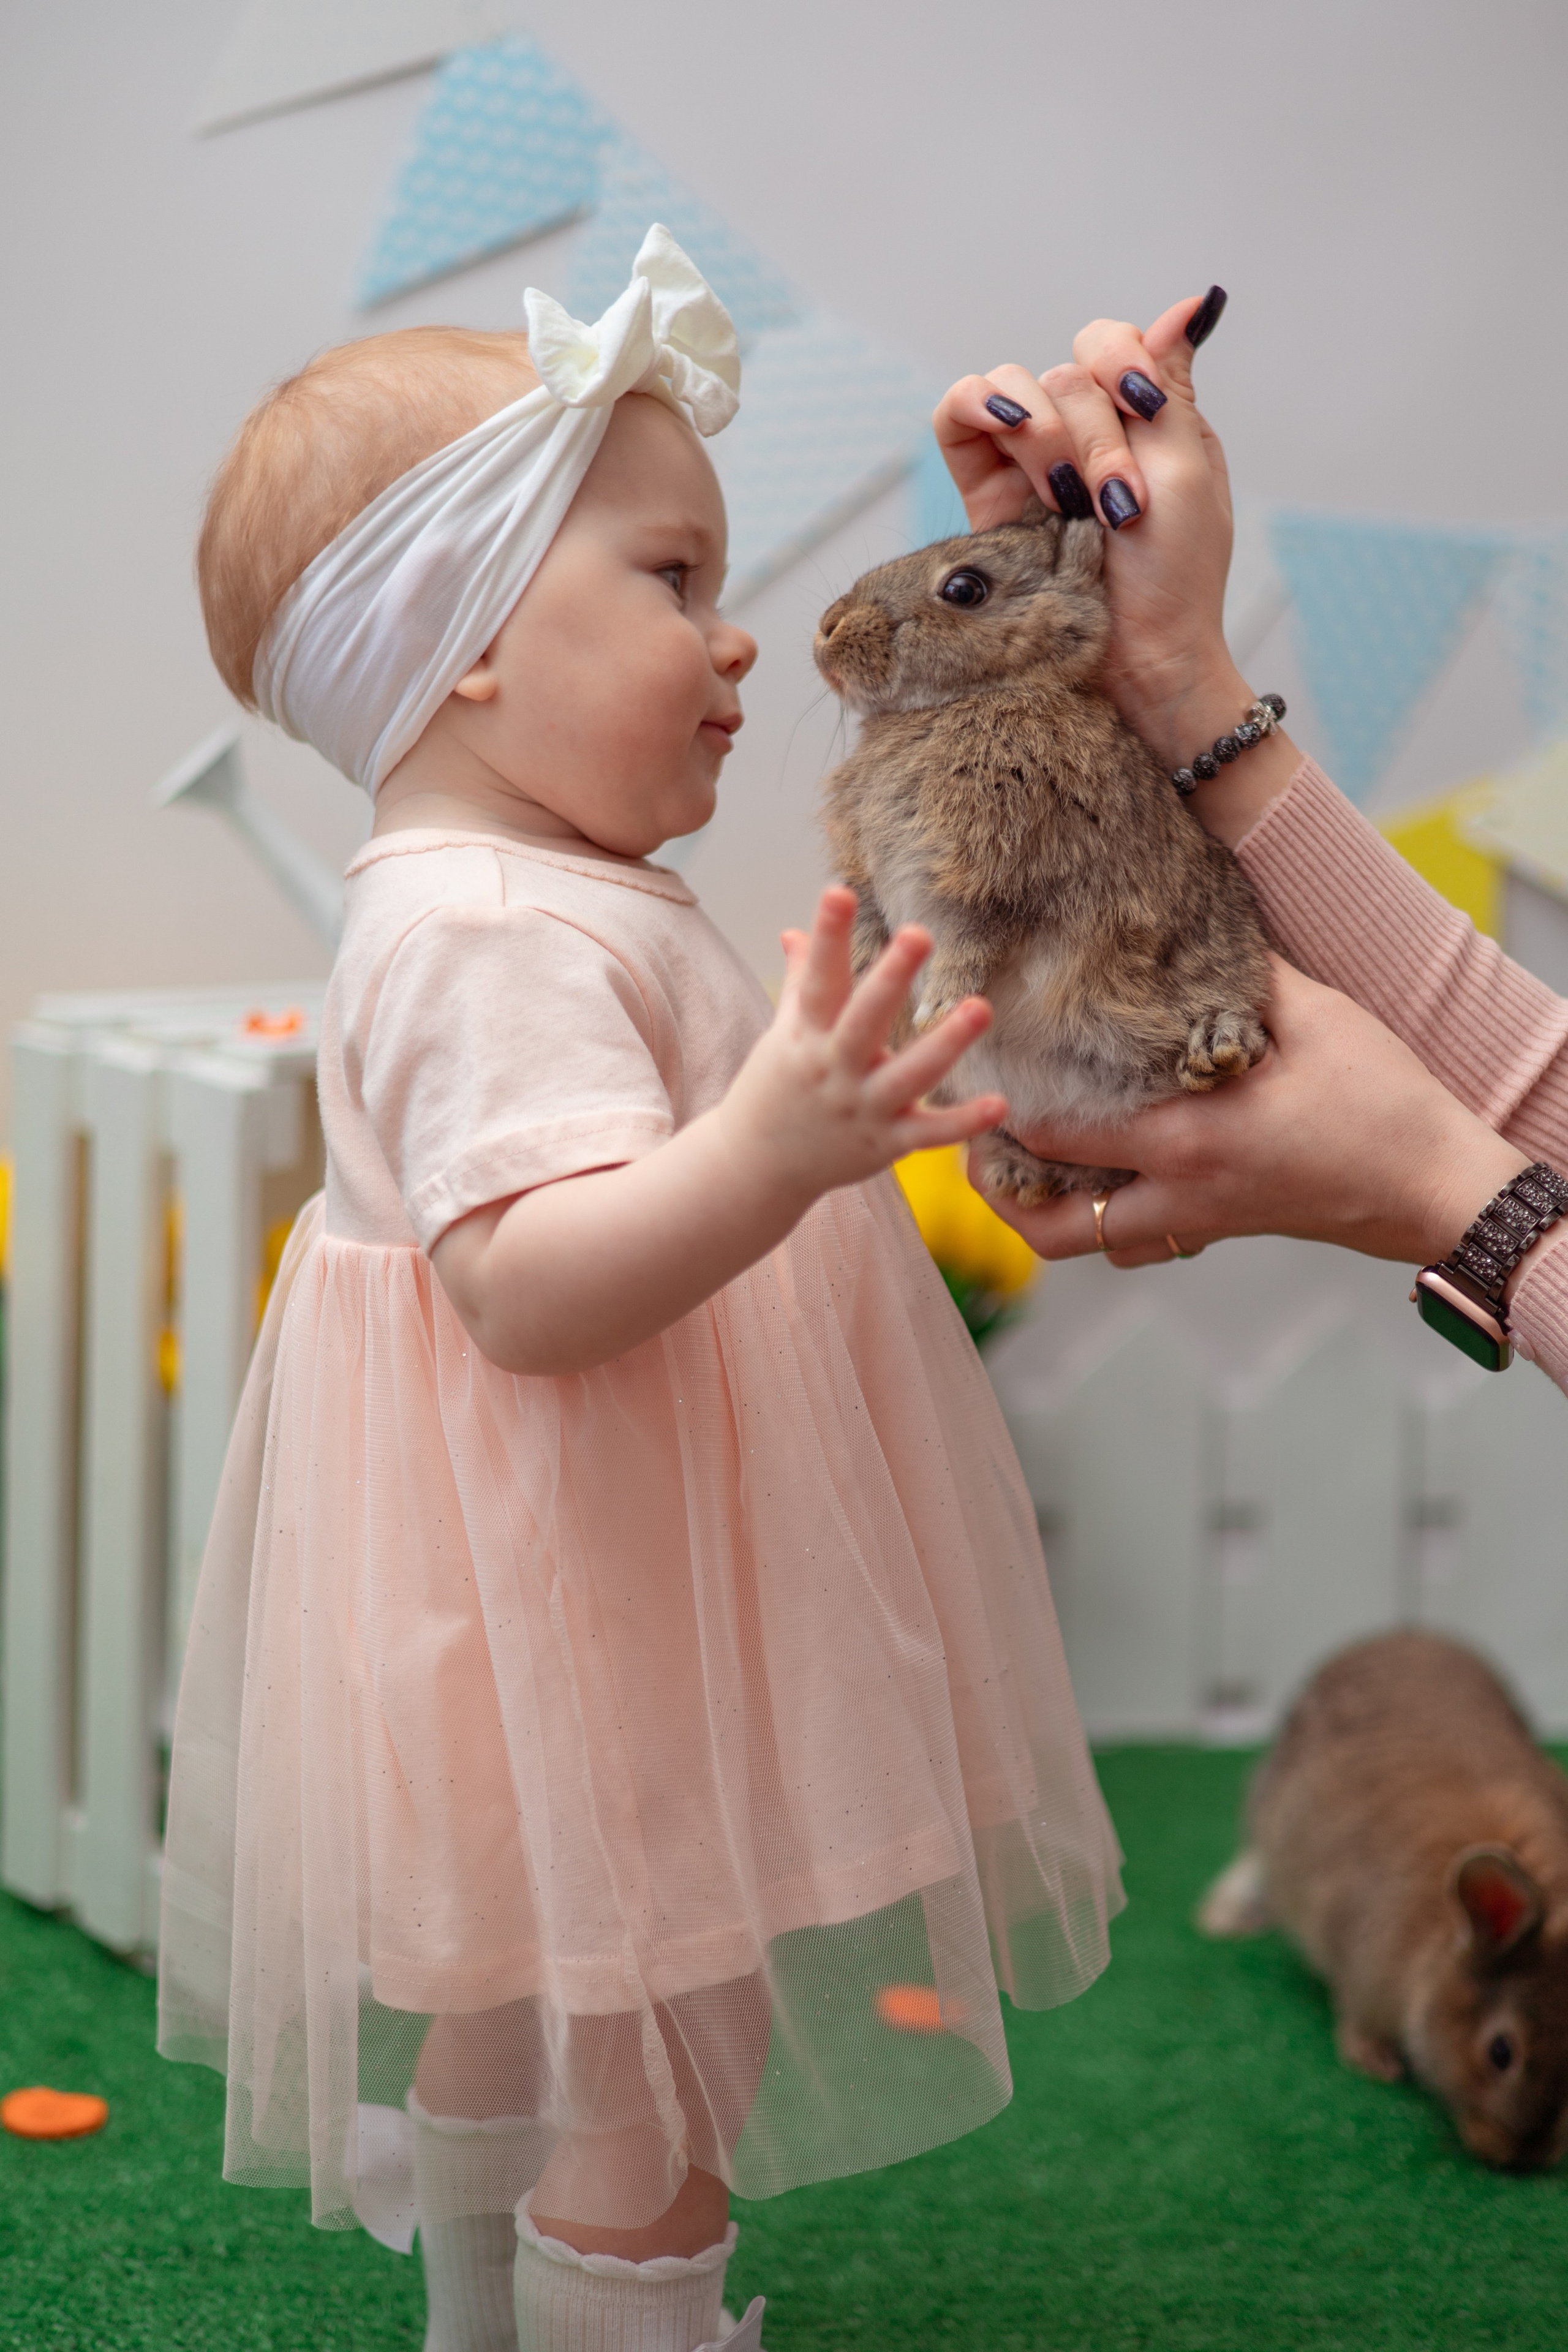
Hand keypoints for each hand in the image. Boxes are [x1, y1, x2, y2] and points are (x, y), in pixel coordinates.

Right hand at [720, 888, 1005, 1208]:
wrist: (755, 1168)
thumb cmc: (776, 1090)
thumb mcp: (782, 1035)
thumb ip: (800, 983)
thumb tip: (796, 932)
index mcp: (806, 1035)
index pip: (818, 979)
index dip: (826, 935)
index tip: (838, 891)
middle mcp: (833, 1068)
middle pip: (863, 1020)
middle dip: (890, 978)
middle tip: (919, 934)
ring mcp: (861, 1108)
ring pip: (908, 1076)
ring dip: (946, 1044)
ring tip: (981, 1006)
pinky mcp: (885, 1144)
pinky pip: (929, 1134)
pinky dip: (963, 1122)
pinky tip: (1000, 1103)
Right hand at [934, 294, 1298, 833]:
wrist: (1131, 659)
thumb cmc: (1173, 576)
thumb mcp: (1187, 468)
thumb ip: (1171, 383)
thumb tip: (1192, 301)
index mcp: (1144, 424)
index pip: (1115, 345)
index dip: (1122, 361)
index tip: (1144, 408)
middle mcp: (1086, 435)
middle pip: (1069, 371)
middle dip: (1095, 431)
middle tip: (1115, 502)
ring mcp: (1031, 462)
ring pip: (1018, 387)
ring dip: (1050, 434)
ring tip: (1066, 498)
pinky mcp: (985, 492)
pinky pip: (958, 413)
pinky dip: (979, 405)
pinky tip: (1010, 430)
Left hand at [982, 958, 1529, 1271]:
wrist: (1433, 1186)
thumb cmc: (1381, 1100)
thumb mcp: (1313, 1016)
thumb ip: (1243, 975)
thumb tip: (1195, 922)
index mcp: (1185, 1139)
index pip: (1055, 1132)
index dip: (1005, 1103)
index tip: (977, 1065)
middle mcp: (1176, 1194)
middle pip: (1049, 1222)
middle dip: (997, 1186)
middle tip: (971, 1137)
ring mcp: (1195, 1223)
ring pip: (1085, 1247)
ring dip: (1041, 1217)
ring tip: (1013, 1169)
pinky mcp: (1217, 1231)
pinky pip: (1131, 1245)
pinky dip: (1097, 1224)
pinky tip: (1091, 1179)